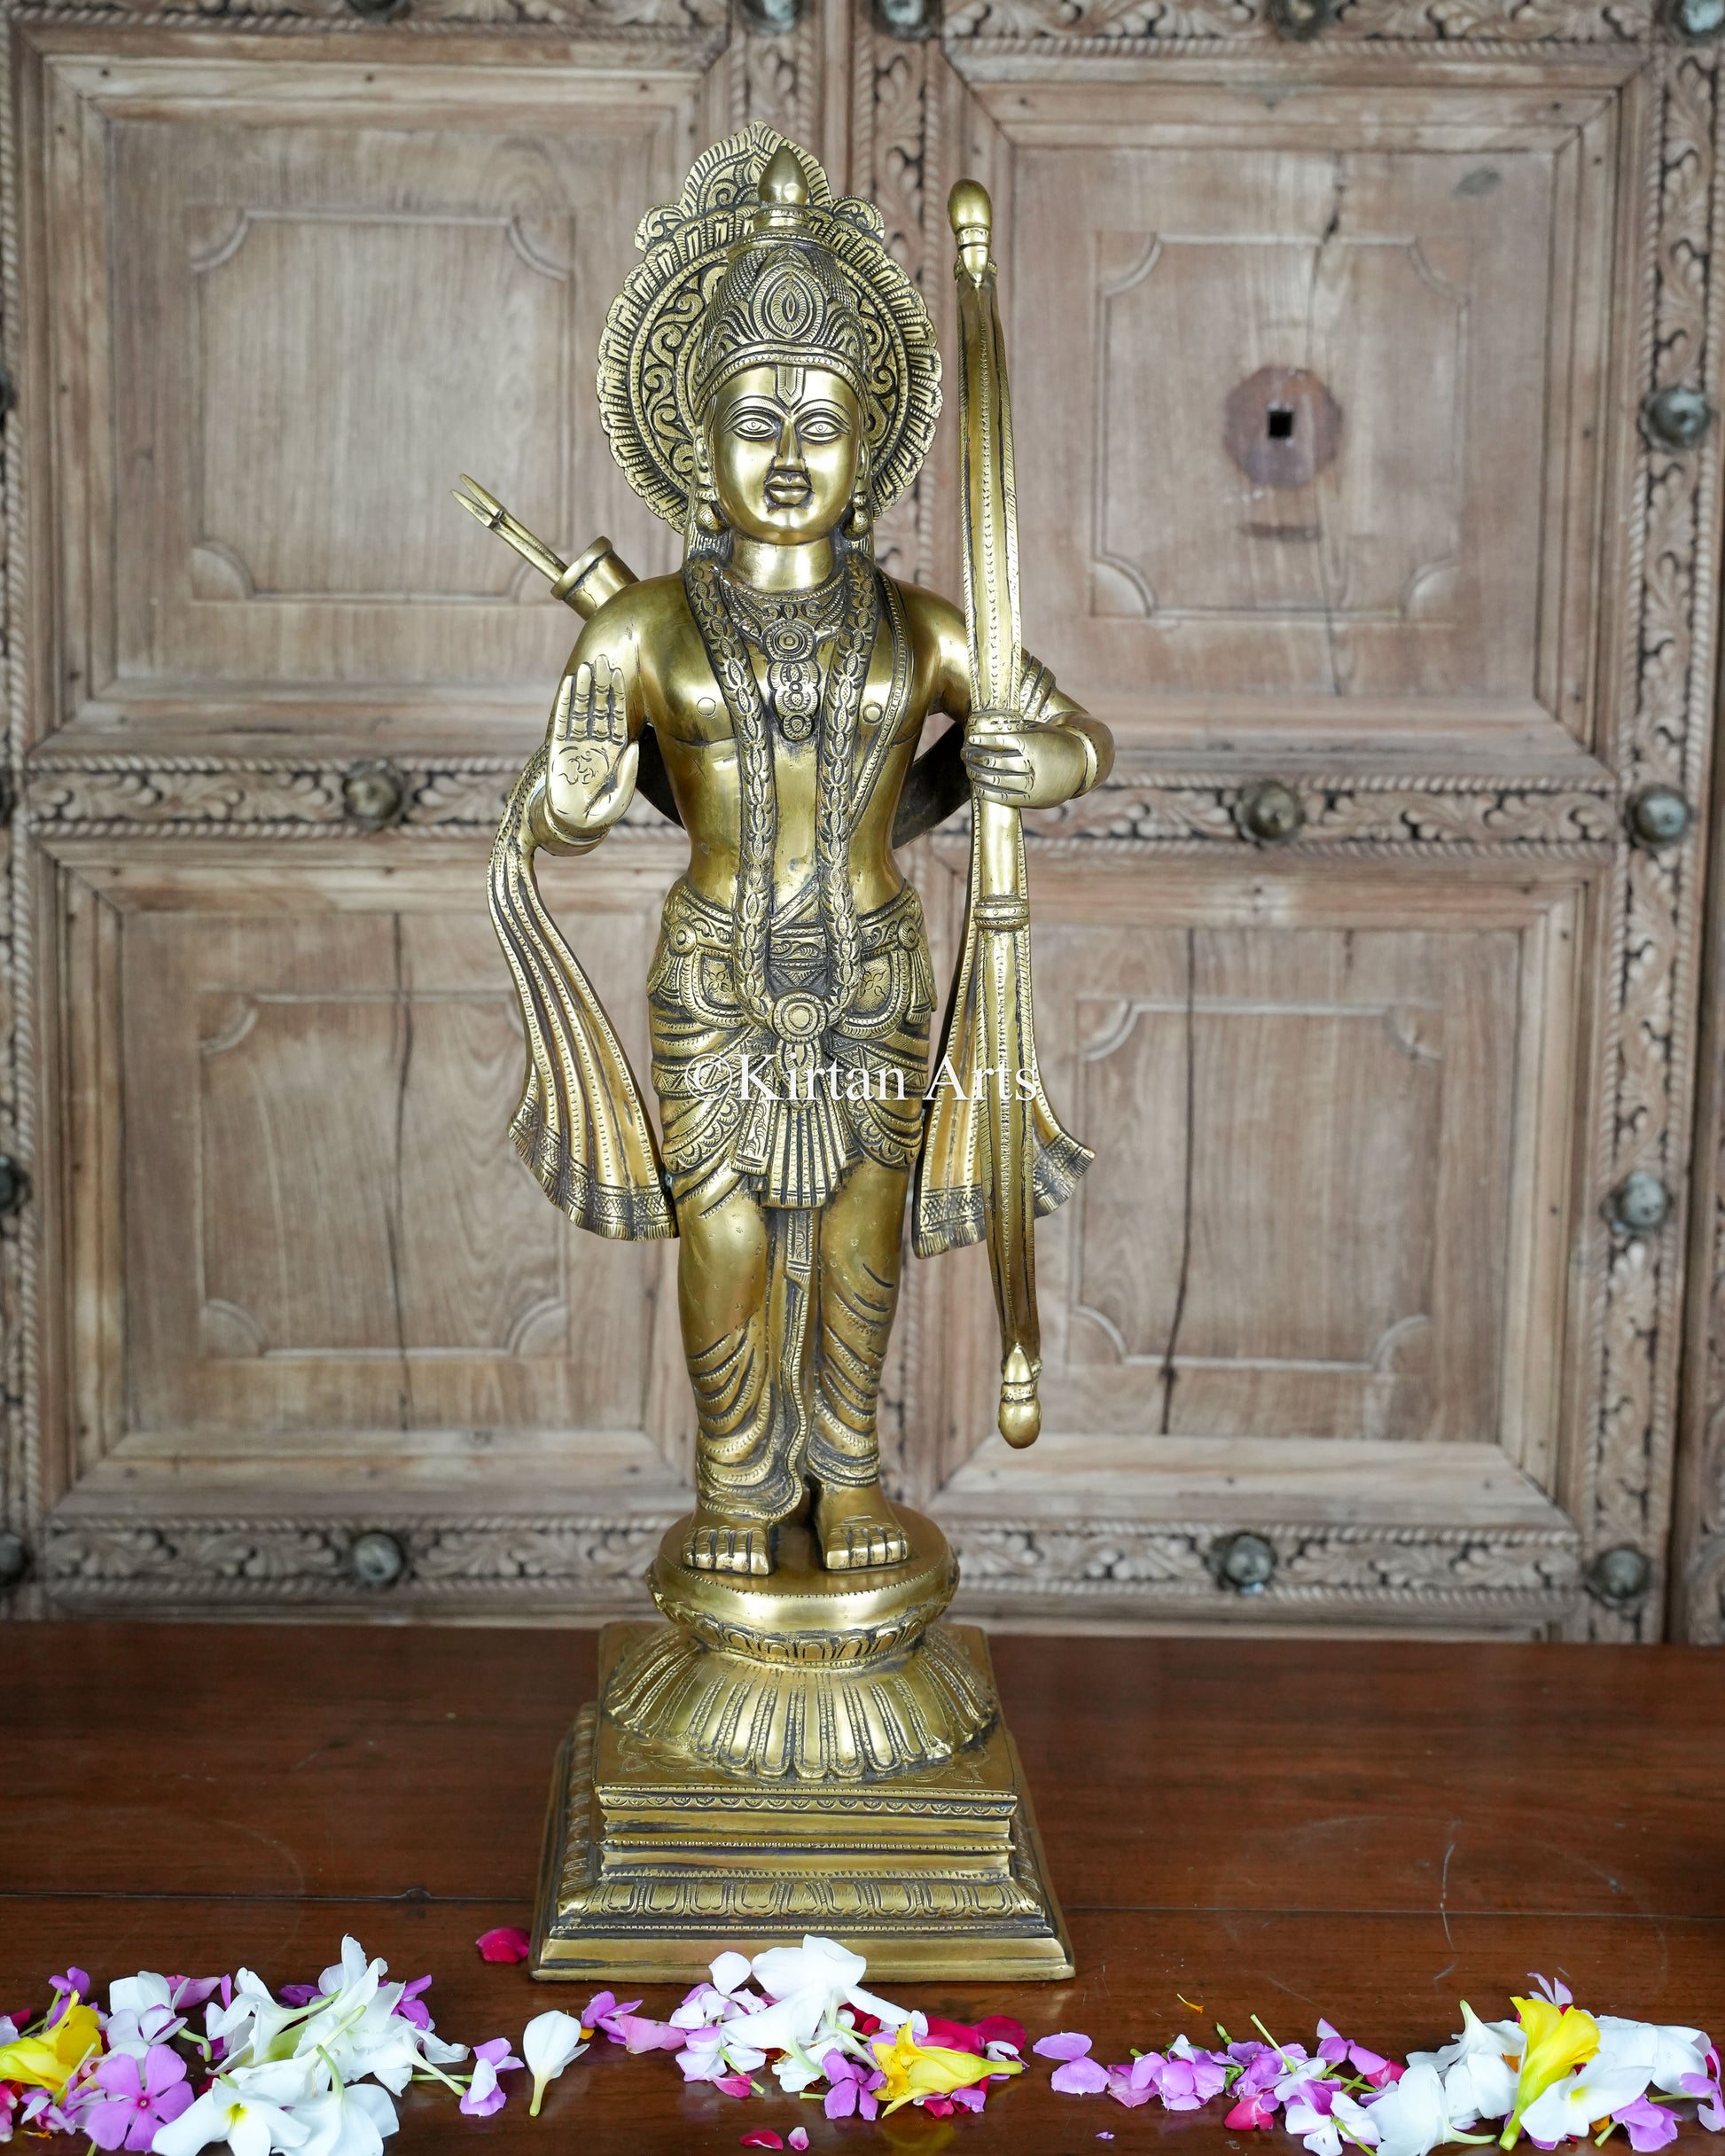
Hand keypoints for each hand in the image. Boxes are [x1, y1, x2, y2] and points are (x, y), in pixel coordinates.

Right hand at [546, 656, 636, 838]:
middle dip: (602, 686)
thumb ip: (628, 774)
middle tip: (604, 660)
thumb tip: (635, 747)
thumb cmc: (598, 818)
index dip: (619, 698)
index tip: (621, 676)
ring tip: (586, 667)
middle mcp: (594, 746)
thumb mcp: (619, 800)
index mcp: (613, 755)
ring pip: (581, 712)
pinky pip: (561, 723)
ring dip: (583, 690)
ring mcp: (575, 747)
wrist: (571, 829)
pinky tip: (568, 686)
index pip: (618, 720)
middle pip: (599, 710)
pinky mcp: (557, 751)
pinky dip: (564, 704)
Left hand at [962, 723, 1088, 808]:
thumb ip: (1018, 728)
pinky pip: (1003, 797)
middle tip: (965, 753)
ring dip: (978, 774)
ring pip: (996, 780)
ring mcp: (1031, 784)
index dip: (982, 740)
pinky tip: (977, 785)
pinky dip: (987, 791)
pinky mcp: (1032, 800)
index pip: (999, 741)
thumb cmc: (1056, 742)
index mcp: (1033, 744)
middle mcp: (1031, 764)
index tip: (971, 739)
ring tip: (969, 768)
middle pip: (994, 761)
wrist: (1082, 765)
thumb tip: (989, 725)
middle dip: (975, 757)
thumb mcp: (1041, 729)